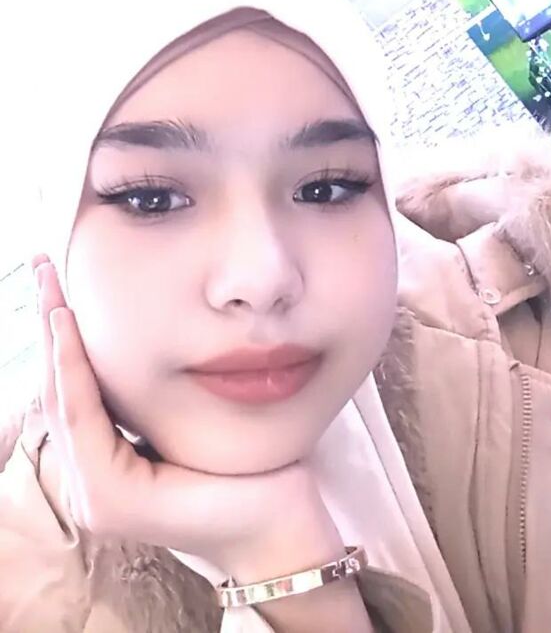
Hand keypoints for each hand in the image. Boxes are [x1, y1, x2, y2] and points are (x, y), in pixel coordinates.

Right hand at [34, 255, 341, 579]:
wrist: (279, 516)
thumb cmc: (246, 462)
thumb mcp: (188, 411)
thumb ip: (156, 389)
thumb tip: (147, 328)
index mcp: (106, 460)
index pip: (74, 387)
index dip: (60, 332)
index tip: (56, 278)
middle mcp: (88, 478)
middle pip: (57, 386)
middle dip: (47, 321)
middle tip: (41, 264)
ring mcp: (92, 492)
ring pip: (61, 397)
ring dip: (52, 336)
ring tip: (49, 283)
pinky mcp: (109, 496)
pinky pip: (83, 417)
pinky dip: (73, 368)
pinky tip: (67, 325)